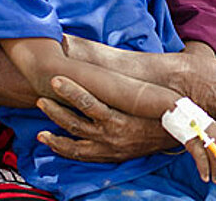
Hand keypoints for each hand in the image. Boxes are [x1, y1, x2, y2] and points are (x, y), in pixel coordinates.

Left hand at [35, 76, 175, 161]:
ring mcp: (107, 148)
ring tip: (41, 116)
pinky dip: (61, 148)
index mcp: (119, 118)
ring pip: (72, 142)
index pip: (89, 104)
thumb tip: (103, 60)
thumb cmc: (158, 109)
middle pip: (75, 123)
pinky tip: (48, 139)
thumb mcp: (145, 94)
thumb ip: (123, 83)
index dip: (71, 91)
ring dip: (54, 130)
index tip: (56, 79)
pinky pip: (79, 155)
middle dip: (55, 110)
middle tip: (41, 97)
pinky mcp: (107, 156)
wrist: (174, 134)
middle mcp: (110, 135)